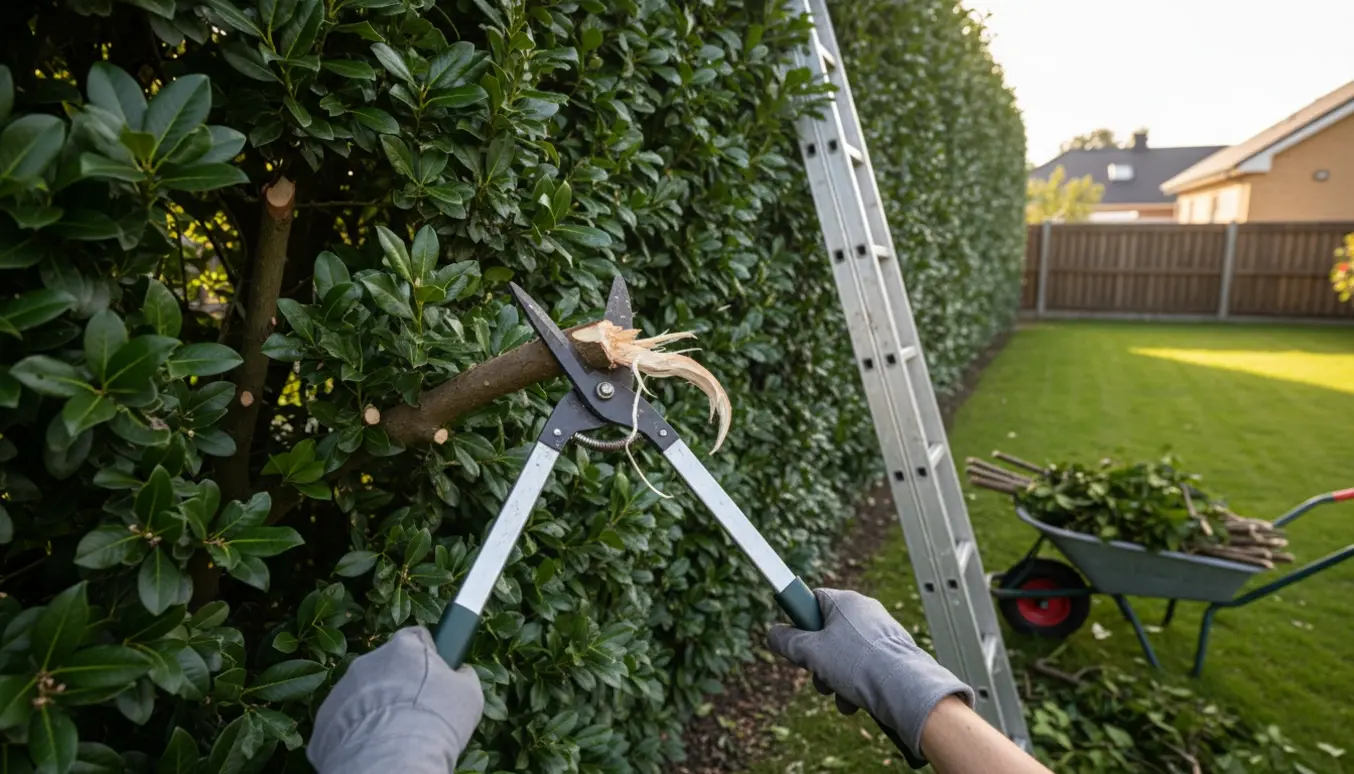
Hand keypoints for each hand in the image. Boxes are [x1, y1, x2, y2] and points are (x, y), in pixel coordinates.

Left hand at [307, 627, 483, 773]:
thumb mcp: (468, 693)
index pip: (417, 637)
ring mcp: (342, 689)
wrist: (392, 760)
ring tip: (397, 734)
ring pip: (365, 693)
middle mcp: (368, 660)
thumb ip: (462, 675)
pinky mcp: (325, 719)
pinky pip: (346, 719)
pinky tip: (376, 746)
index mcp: (404, 646)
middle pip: (388, 666)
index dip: (430, 656)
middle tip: (418, 711)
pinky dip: (359, 730)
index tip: (438, 675)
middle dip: (401, 683)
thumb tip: (460, 672)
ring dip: (379, 707)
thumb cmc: (435, 719)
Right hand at [767, 588, 972, 755]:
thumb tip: (773, 634)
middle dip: (817, 660)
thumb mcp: (811, 652)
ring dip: (833, 678)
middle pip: (827, 632)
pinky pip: (862, 668)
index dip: (799, 621)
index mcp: (846, 601)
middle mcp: (866, 613)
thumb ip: (787, 641)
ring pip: (843, 655)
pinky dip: (854, 685)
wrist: (904, 689)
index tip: (794, 639)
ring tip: (838, 694)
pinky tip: (854, 701)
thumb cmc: (858, 664)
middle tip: (815, 673)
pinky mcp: (892, 656)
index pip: (813, 600)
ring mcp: (881, 635)